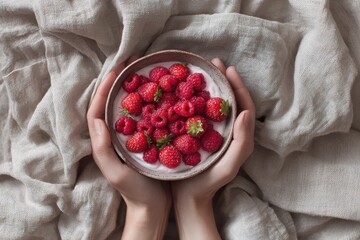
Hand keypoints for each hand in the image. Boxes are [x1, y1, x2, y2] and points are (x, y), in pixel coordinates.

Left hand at [87, 57, 169, 239]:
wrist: (153, 207)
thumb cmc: (135, 192)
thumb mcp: (117, 174)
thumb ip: (103, 150)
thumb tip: (98, 120)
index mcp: (103, 142)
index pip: (97, 110)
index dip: (104, 88)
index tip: (116, 70)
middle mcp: (114, 137)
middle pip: (111, 104)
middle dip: (117, 82)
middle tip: (130, 64)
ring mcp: (129, 138)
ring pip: (127, 108)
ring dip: (132, 89)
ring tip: (142, 72)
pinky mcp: (144, 140)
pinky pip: (143, 116)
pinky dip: (147, 102)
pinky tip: (158, 94)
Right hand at [171, 58, 255, 239]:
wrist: (189, 198)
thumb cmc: (207, 183)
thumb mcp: (227, 167)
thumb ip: (242, 142)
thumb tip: (246, 112)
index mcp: (240, 137)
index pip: (244, 106)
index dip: (238, 86)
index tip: (228, 69)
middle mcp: (229, 132)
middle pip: (231, 101)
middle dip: (225, 80)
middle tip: (214, 63)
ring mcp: (215, 133)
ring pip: (217, 105)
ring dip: (212, 87)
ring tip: (203, 72)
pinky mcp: (201, 136)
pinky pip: (202, 113)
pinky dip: (198, 99)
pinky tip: (187, 92)